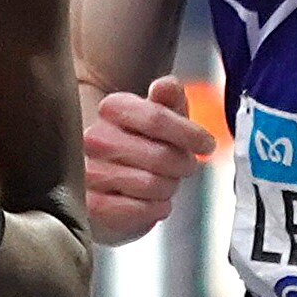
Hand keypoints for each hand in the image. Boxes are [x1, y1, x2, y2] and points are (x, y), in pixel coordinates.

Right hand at [83, 76, 217, 244]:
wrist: (113, 179)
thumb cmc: (144, 143)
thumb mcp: (162, 114)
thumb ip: (169, 96)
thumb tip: (164, 86)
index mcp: (113, 108)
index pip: (157, 118)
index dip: (191, 135)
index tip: (206, 144)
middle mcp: (95, 138)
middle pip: (160, 156)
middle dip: (182, 165)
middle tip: (182, 166)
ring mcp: (90, 172)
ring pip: (152, 184)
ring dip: (168, 188)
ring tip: (163, 182)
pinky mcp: (92, 205)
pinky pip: (140, 210)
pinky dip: (155, 208)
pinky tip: (151, 201)